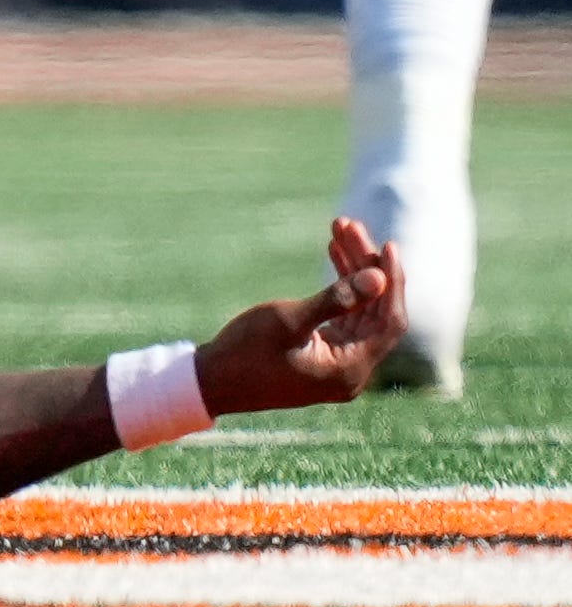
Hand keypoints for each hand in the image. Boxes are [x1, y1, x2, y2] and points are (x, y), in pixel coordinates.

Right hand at [196, 217, 407, 415]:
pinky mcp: (322, 354)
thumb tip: (380, 277)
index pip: (389, 321)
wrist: (211, 381)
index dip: (393, 282)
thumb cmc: (245, 352)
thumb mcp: (288, 320)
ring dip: (352, 271)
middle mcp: (351, 369)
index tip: (388, 245)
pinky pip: (343, 316)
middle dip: (366, 266)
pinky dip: (340, 287)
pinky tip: (333, 254)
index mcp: (350, 368)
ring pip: (359, 310)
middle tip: (349, 225)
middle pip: (375, 311)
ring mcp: (337, 362)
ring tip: (338, 230)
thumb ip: (337, 299)